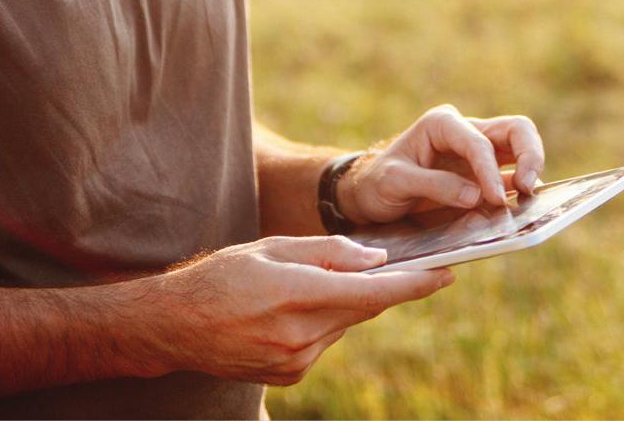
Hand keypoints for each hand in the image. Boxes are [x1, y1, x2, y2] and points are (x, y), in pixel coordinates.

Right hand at [147, 235, 452, 385]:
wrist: (176, 327)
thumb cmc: (221, 275)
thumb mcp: (270, 247)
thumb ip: (326, 251)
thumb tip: (375, 259)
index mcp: (294, 295)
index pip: (370, 292)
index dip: (413, 283)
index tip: (447, 271)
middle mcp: (300, 335)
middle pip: (362, 308)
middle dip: (381, 286)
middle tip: (394, 262)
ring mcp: (296, 361)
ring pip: (344, 323)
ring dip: (345, 301)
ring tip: (315, 281)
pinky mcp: (291, 374)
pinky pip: (325, 339)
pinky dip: (324, 319)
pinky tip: (296, 306)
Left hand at [336, 105, 544, 225]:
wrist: (373, 196)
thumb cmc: (379, 182)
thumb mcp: (395, 182)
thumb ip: (434, 185)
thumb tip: (476, 196)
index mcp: (442, 124)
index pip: (477, 141)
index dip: (489, 169)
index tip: (493, 198)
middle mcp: (466, 133)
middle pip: (516, 130)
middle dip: (530, 155)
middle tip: (528, 188)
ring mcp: (479, 155)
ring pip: (522, 150)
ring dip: (531, 174)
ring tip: (529, 204)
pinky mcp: (485, 179)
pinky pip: (513, 180)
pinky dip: (522, 194)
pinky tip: (522, 213)